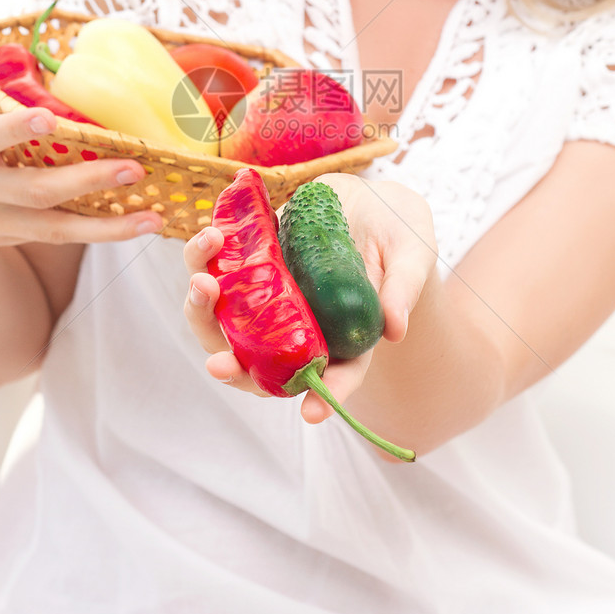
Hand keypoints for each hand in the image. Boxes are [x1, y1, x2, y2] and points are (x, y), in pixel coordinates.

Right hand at [0, 33, 164, 247]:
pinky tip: (139, 223)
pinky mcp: (13, 236)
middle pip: (34, 190)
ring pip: (54, 229)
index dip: (14, 130)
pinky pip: (59, 238)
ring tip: (151, 216)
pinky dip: (100, 234)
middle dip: (86, 181)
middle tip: (133, 168)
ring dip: (107, 227)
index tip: (48, 118)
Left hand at [182, 173, 437, 423]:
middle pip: (261, 362)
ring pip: (226, 319)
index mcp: (344, 338)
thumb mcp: (410, 256)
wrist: (368, 201)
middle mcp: (300, 325)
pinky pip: (221, 268)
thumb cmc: (398, 234)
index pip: (336, 376)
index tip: (312, 413)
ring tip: (204, 280)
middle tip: (218, 364)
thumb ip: (403, 288)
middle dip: (235, 368)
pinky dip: (207, 256)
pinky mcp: (253, 261)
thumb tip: (395, 328)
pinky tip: (215, 233)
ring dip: (204, 308)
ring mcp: (271, 295)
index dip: (326, 396)